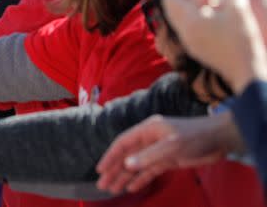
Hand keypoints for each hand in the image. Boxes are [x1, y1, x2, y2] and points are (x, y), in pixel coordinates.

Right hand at [96, 112, 239, 193]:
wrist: (219, 140)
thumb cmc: (195, 138)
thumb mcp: (172, 146)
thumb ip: (148, 156)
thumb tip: (127, 165)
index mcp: (147, 130)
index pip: (123, 143)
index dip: (110, 156)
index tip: (100, 170)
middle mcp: (149, 140)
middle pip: (127, 156)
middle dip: (114, 170)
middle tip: (102, 185)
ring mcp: (158, 150)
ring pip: (137, 165)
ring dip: (125, 177)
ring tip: (113, 190)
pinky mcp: (168, 160)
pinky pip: (149, 171)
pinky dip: (140, 179)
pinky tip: (131, 187)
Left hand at [162, 0, 266, 92]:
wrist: (247, 74)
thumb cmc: (244, 41)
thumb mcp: (240, 10)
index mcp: (189, 21)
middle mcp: (184, 31)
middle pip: (174, 4)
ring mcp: (189, 41)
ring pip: (182, 14)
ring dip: (195, 3)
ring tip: (216, 1)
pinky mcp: (197, 49)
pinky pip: (190, 26)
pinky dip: (200, 16)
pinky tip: (219, 16)